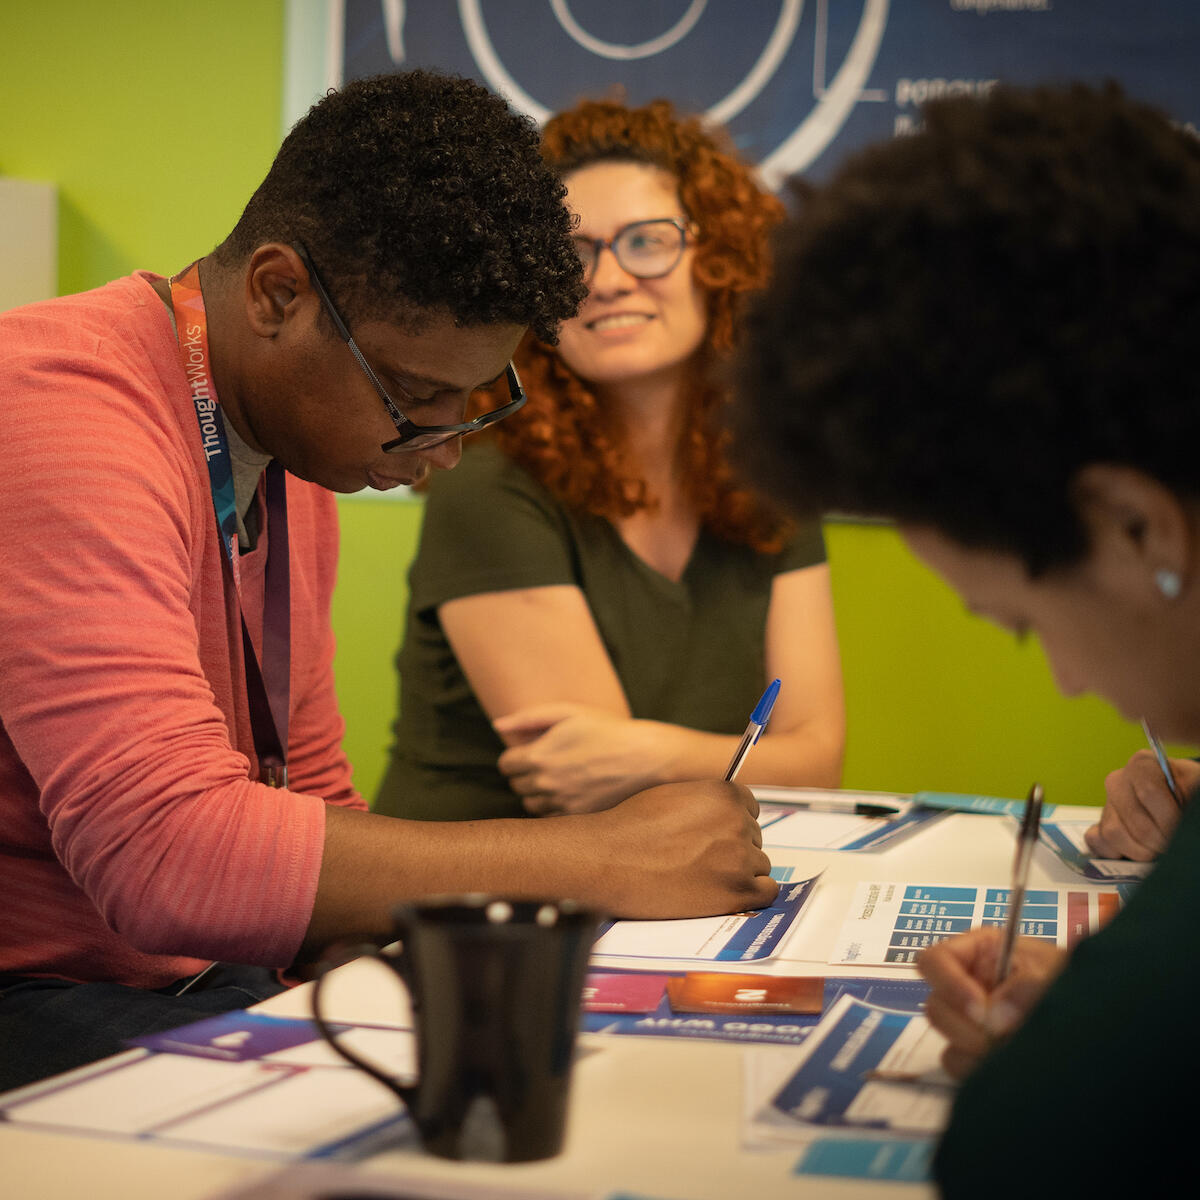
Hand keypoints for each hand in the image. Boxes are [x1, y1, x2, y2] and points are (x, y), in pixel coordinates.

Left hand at [494, 702, 676, 814]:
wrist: (644, 757)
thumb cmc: (607, 730)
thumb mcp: (568, 712)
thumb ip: (529, 717)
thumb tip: (497, 725)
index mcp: (539, 756)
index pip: (505, 765)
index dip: (516, 757)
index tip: (530, 752)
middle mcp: (546, 783)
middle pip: (516, 786)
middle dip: (526, 774)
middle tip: (547, 763)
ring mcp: (562, 803)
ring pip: (530, 805)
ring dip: (537, 793)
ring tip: (558, 779)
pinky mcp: (577, 817)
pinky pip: (551, 818)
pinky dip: (554, 808)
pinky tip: (570, 793)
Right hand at [583, 780, 777, 917]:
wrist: (609, 861)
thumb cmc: (631, 828)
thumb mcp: (672, 796)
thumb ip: (705, 802)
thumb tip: (721, 813)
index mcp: (724, 793)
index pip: (750, 808)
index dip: (732, 824)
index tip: (716, 836)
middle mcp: (738, 821)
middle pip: (754, 838)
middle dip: (732, 849)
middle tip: (700, 861)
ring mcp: (740, 857)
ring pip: (759, 866)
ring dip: (738, 873)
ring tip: (702, 878)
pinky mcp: (737, 891)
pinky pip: (766, 892)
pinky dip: (750, 895)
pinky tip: (725, 894)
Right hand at [918, 927, 1064, 1078]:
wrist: (1096, 1015)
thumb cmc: (1069, 980)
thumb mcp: (1051, 972)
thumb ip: (1024, 987)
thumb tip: (994, 1018)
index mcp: (976, 954)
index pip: (934, 961)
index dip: (947, 984)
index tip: (980, 1010)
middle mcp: (964, 986)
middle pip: (935, 1007)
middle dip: (968, 1027)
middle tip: (1004, 1037)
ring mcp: (969, 1022)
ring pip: (947, 1041)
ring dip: (979, 1050)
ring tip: (1016, 1049)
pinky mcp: (974, 1053)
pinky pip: (959, 1065)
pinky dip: (982, 1069)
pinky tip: (1012, 1063)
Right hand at [1085, 749, 1197, 859]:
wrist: (1180, 798)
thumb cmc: (1190, 794)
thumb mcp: (1195, 790)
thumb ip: (1188, 800)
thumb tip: (1178, 825)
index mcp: (1142, 765)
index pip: (1149, 793)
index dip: (1168, 819)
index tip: (1180, 829)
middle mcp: (1119, 781)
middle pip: (1134, 820)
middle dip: (1158, 841)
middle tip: (1173, 845)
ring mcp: (1106, 804)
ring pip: (1114, 833)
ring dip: (1141, 851)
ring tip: (1159, 848)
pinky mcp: (1099, 824)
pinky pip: (1098, 842)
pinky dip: (1117, 852)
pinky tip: (1137, 850)